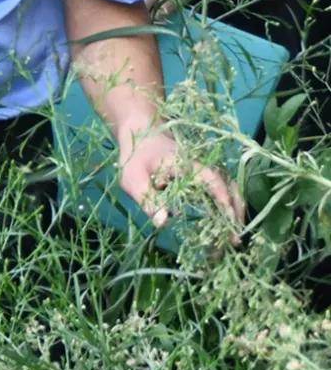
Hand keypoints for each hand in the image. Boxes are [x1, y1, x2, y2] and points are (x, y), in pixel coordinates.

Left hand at [116, 122, 243, 234]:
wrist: (138, 131)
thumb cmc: (135, 155)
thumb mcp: (133, 177)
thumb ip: (148, 198)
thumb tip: (163, 223)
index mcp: (187, 164)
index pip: (213, 180)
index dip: (224, 200)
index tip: (230, 222)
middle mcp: (200, 166)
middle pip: (228, 185)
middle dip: (235, 211)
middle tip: (235, 239)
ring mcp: (201, 169)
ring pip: (227, 187)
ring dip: (233, 209)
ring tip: (232, 237)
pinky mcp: (199, 175)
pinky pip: (218, 189)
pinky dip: (225, 206)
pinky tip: (222, 225)